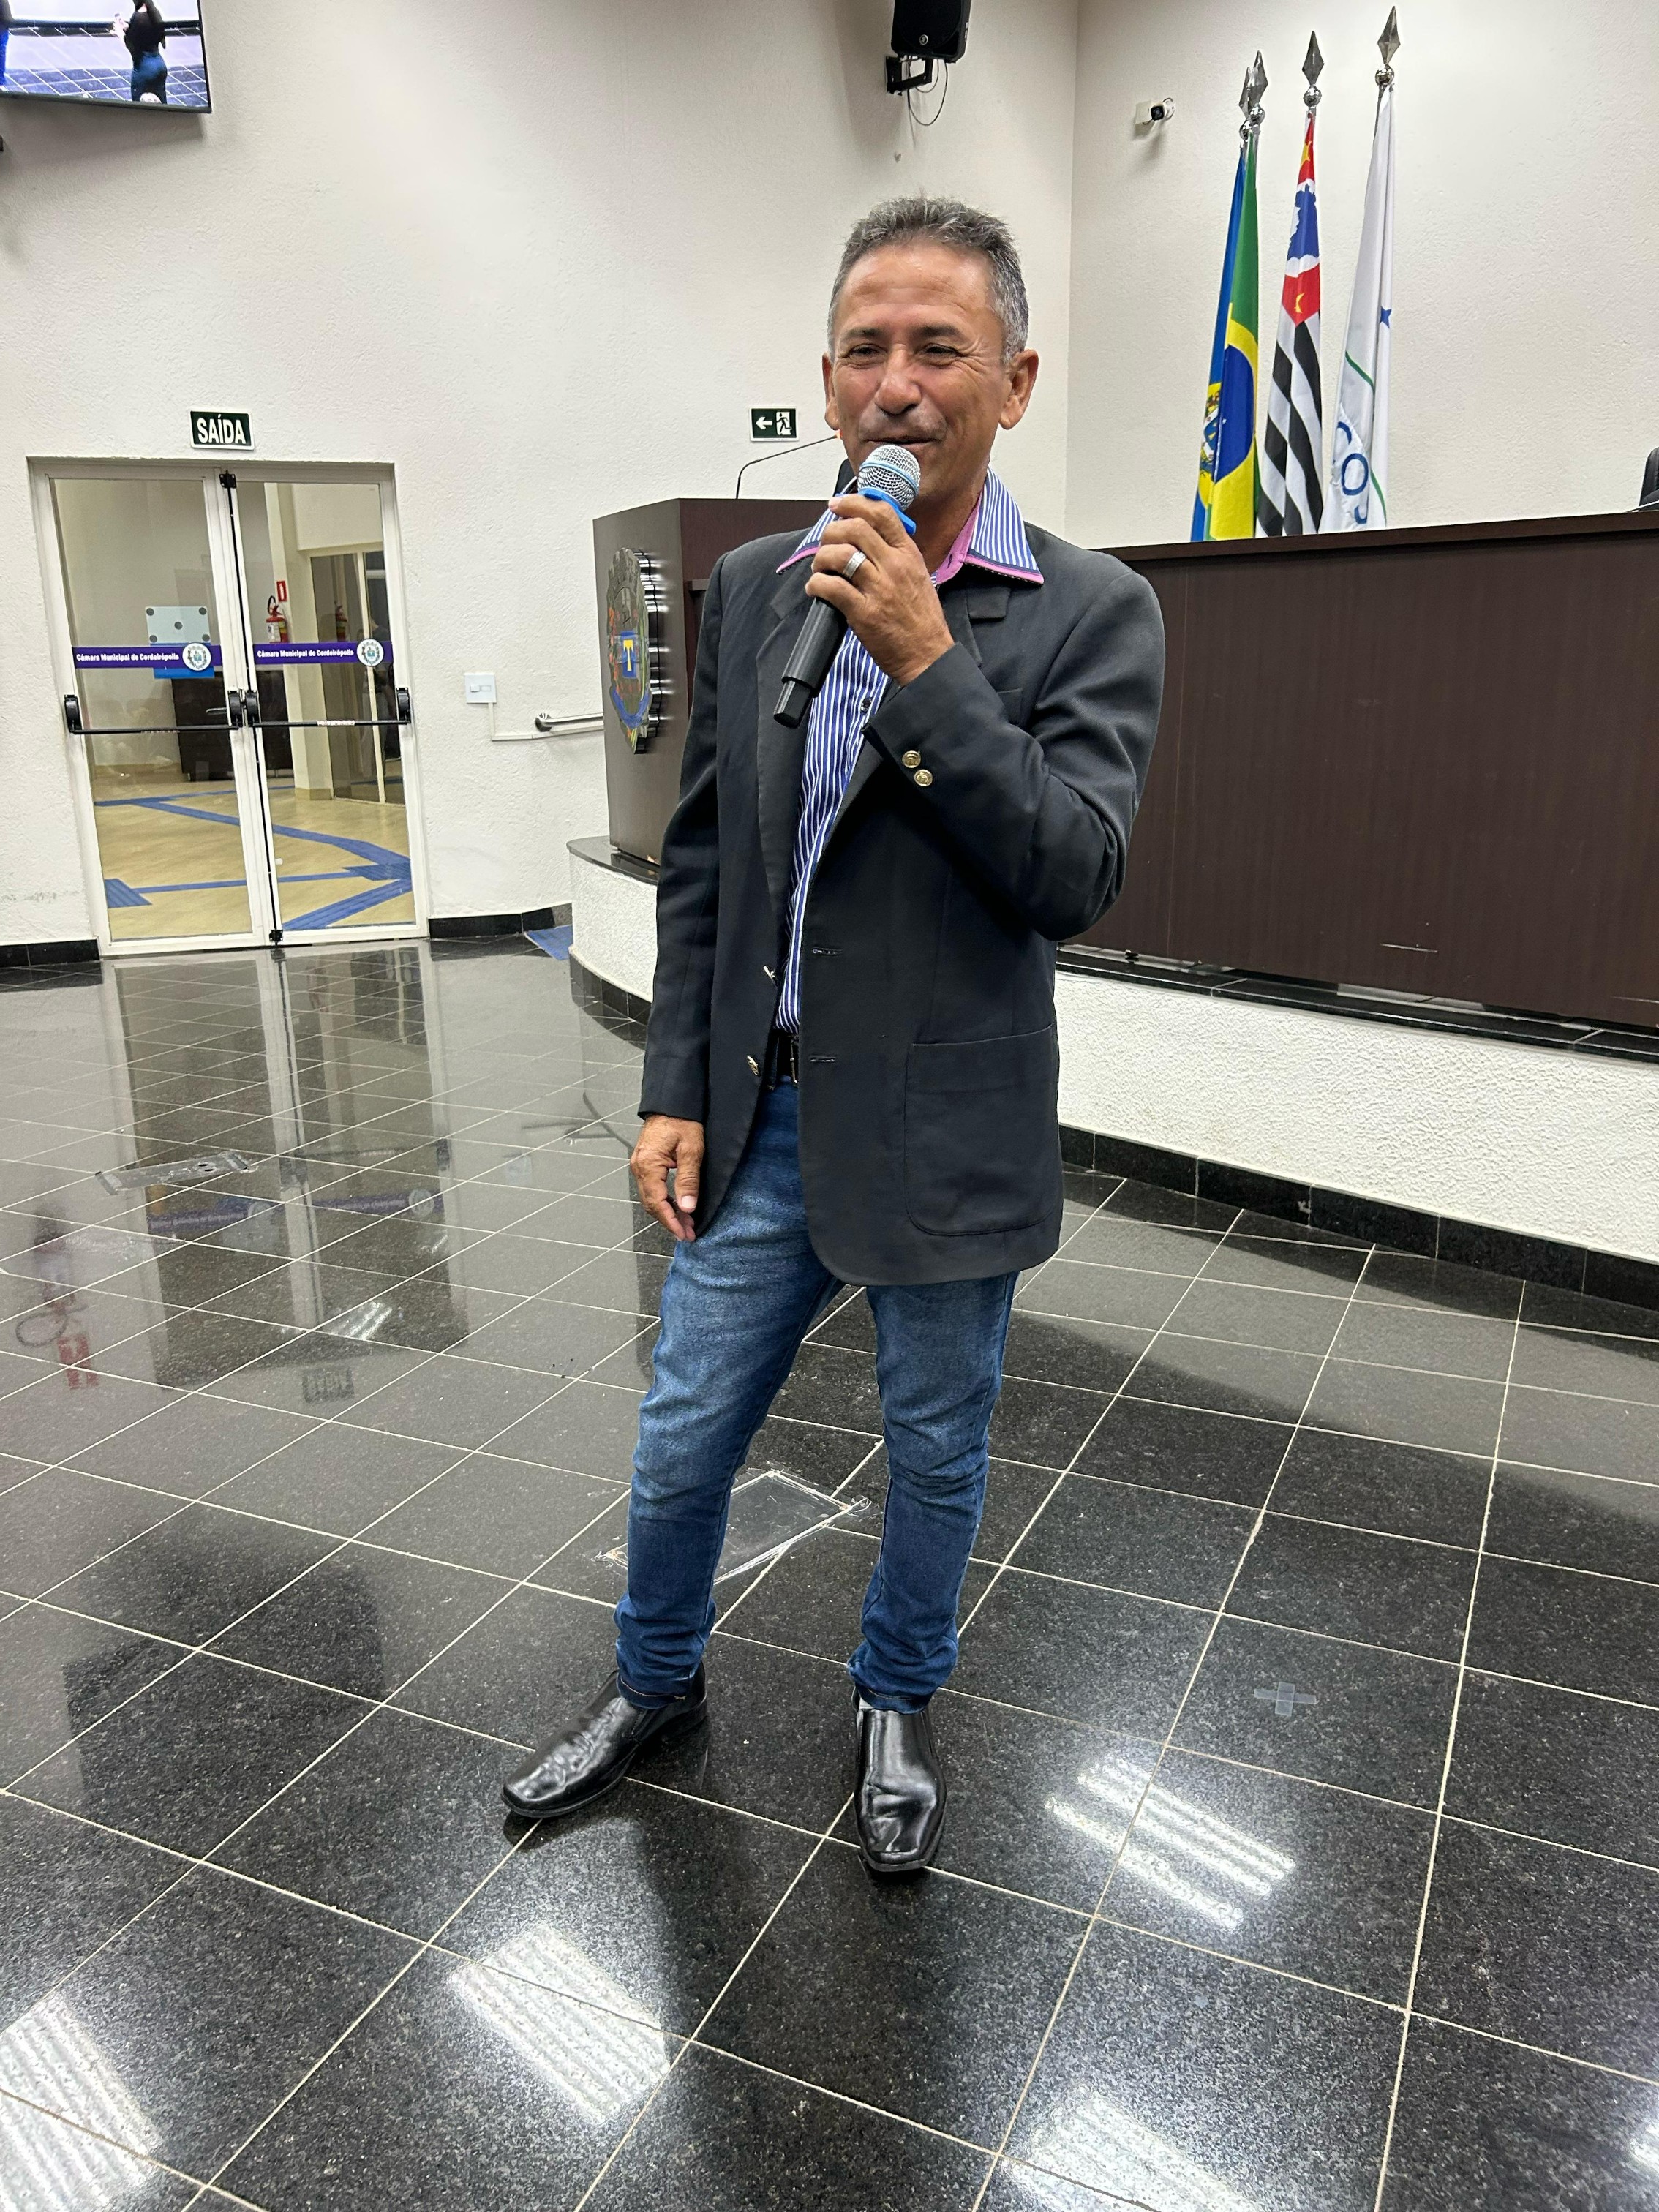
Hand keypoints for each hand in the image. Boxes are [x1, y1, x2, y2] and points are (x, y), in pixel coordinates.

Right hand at [631, 1115, 703, 1241]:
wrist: (672, 1101)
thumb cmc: (682, 1120)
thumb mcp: (691, 1150)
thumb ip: (688, 1180)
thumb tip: (687, 1207)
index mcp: (648, 1165)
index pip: (657, 1203)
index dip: (671, 1221)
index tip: (684, 1233)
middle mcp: (639, 1167)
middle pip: (652, 1204)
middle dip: (670, 1221)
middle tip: (688, 1233)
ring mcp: (640, 1165)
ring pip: (651, 1198)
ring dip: (667, 1212)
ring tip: (686, 1224)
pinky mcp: (645, 1162)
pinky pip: (651, 1188)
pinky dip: (664, 1201)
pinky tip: (677, 1206)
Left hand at [804, 494, 953, 686]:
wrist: (928, 656)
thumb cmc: (922, 621)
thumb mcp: (919, 575)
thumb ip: (896, 553)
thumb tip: (869, 535)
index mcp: (908, 554)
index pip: (881, 513)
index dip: (853, 503)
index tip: (837, 506)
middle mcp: (894, 567)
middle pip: (854, 529)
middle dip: (831, 532)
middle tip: (826, 543)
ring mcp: (879, 590)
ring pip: (840, 555)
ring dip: (821, 558)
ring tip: (820, 569)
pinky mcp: (864, 613)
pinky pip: (831, 587)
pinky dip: (817, 584)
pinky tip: (817, 588)